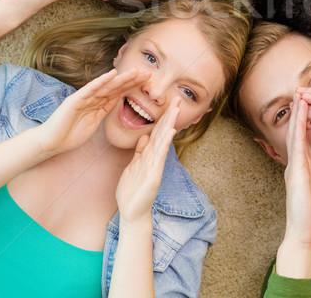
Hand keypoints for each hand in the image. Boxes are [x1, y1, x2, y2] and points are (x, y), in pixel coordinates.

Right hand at [39, 69, 149, 156]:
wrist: (52, 143)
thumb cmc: (71, 135)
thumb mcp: (94, 123)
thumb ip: (104, 111)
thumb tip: (117, 101)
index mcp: (98, 104)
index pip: (118, 93)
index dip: (132, 87)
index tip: (147, 82)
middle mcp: (92, 98)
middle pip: (115, 87)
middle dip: (131, 80)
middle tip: (148, 74)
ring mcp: (84, 97)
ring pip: (106, 86)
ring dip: (121, 79)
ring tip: (135, 72)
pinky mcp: (75, 100)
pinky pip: (91, 89)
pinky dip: (101, 81)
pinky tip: (112, 75)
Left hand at [115, 98, 179, 224]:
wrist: (132, 212)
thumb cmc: (132, 190)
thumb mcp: (133, 166)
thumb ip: (140, 151)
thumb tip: (145, 136)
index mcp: (149, 154)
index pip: (158, 131)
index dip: (163, 116)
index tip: (170, 102)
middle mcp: (155, 157)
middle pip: (163, 132)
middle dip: (170, 115)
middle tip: (178, 99)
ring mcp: (156, 165)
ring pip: (163, 140)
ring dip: (170, 123)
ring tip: (176, 109)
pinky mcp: (154, 174)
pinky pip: (160, 155)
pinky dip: (165, 143)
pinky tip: (170, 131)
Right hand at [279, 97, 310, 265]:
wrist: (308, 238)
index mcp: (306, 169)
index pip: (307, 139)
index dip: (308, 122)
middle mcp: (297, 165)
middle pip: (299, 131)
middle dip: (301, 112)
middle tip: (302, 92)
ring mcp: (294, 167)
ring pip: (295, 133)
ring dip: (297, 113)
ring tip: (300, 94)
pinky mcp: (294, 171)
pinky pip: (296, 144)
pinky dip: (297, 127)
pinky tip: (300, 113)